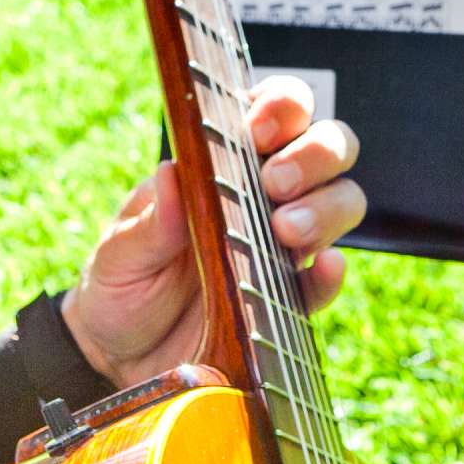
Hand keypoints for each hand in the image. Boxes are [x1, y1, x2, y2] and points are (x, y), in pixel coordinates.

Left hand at [63, 76, 365, 389]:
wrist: (119, 358)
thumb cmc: (121, 283)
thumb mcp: (120, 250)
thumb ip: (151, 220)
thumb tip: (172, 172)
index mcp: (224, 162)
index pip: (276, 110)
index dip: (281, 106)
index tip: (258, 130)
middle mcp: (265, 195)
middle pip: (328, 146)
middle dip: (314, 152)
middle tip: (274, 182)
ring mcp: (284, 244)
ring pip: (343, 200)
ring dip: (326, 207)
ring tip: (287, 230)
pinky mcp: (290, 300)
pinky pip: (326, 280)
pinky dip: (331, 272)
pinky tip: (320, 267)